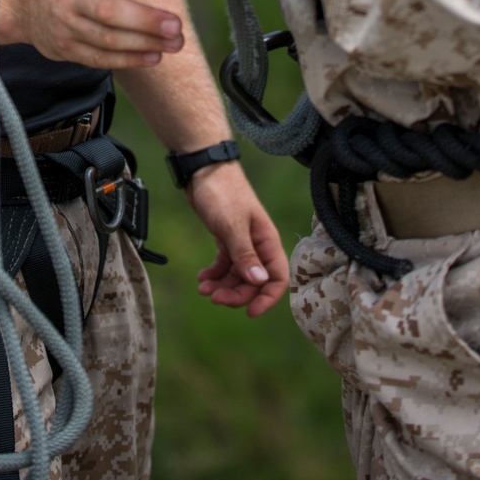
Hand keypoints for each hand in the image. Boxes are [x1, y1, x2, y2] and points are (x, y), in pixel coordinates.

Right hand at [3, 0, 184, 68]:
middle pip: (107, 10)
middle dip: (144, 19)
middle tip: (176, 23)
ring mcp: (66, 25)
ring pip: (107, 39)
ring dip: (144, 42)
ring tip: (176, 41)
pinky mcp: (68, 49)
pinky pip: (100, 58)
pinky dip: (129, 59)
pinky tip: (155, 55)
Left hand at [187, 159, 288, 315]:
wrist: (202, 168)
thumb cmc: (221, 192)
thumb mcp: (231, 225)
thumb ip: (245, 254)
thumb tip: (260, 282)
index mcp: (266, 240)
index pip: (277, 277)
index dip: (267, 298)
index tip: (249, 312)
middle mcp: (257, 244)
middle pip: (254, 281)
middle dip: (236, 293)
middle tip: (213, 297)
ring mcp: (241, 242)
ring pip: (238, 275)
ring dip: (223, 286)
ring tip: (203, 288)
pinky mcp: (226, 238)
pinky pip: (225, 264)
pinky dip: (215, 273)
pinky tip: (202, 277)